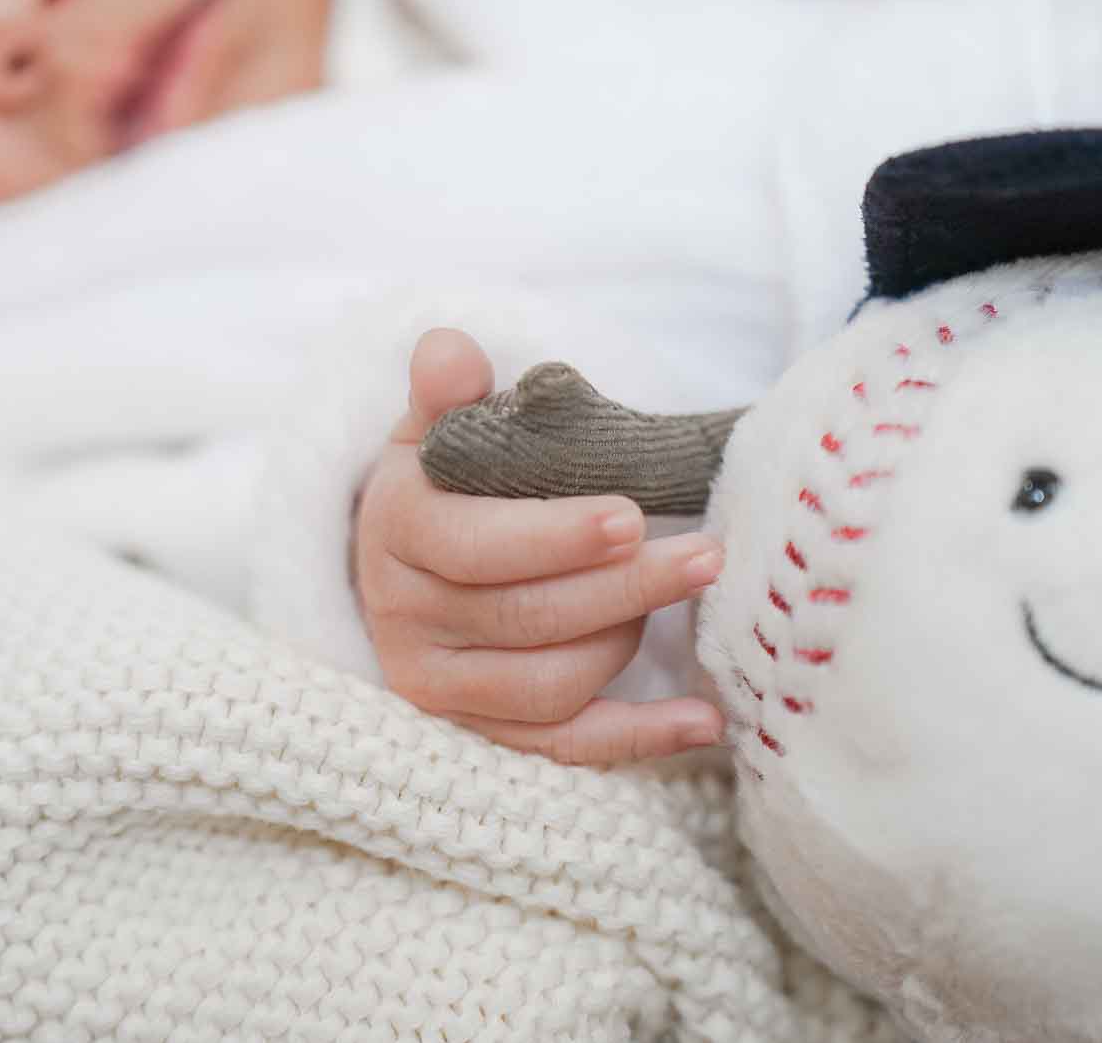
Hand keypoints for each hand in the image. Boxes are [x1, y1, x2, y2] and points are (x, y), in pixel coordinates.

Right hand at [354, 329, 726, 763]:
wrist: (404, 562)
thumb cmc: (444, 482)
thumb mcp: (434, 429)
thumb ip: (446, 387)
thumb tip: (450, 352)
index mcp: (396, 533)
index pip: (476, 547)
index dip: (555, 537)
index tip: (631, 516)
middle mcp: (405, 619)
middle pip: (526, 619)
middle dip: (625, 589)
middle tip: (705, 556)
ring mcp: (439, 685)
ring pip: (550, 685)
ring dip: (625, 640)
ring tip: (676, 593)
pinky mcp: (478, 733)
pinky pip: (562, 748)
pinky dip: (638, 739)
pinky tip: (704, 720)